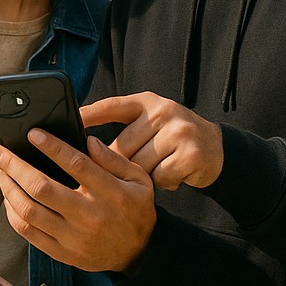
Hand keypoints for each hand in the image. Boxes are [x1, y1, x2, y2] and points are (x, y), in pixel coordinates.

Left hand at [0, 135, 155, 272]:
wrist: (139, 254)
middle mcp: (89, 216)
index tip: (32, 133)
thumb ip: (113, 159)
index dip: (51, 147)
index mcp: (111, 194)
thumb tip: (88, 140)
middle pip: (41, 188)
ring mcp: (73, 238)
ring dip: (7, 187)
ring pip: (29, 211)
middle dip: (12, 165)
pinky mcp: (62, 252)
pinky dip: (12, 212)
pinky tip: (8, 195)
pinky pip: (28, 233)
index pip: (76, 165)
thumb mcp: (138, 179)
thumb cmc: (135, 209)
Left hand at [82, 94, 223, 190]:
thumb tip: (88, 146)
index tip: (68, 122)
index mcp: (147, 102)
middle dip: (122, 164)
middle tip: (133, 167)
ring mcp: (179, 133)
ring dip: (144, 175)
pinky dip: (164, 183)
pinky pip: (160, 179)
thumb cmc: (173, 137)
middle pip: (123, 147)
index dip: (88, 115)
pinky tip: (174, 174)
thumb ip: (125, 127)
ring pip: (140, 166)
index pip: (111, 106)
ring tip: (158, 167)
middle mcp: (164, 112)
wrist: (217, 150)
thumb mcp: (151, 122)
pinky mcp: (191, 155)